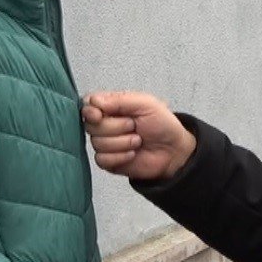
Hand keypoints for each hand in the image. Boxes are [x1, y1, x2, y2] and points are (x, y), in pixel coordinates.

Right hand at [82, 91, 196, 180]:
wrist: (173, 151)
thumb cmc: (162, 124)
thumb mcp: (145, 103)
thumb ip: (118, 100)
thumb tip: (94, 102)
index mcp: (111, 106)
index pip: (87, 104)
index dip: (90, 110)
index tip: (100, 114)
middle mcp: (105, 123)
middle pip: (90, 125)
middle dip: (115, 127)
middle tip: (133, 126)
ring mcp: (105, 143)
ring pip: (96, 143)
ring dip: (121, 143)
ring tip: (137, 140)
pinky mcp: (108, 161)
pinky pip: (101, 159)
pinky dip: (119, 156)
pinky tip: (132, 154)